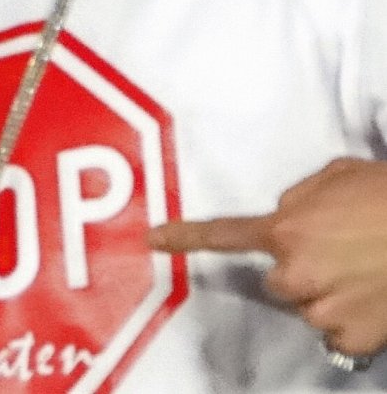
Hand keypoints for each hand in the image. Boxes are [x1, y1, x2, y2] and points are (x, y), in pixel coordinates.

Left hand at [149, 157, 386, 356]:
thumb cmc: (386, 194)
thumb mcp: (335, 177)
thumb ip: (298, 200)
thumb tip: (286, 218)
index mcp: (286, 228)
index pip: (225, 234)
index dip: (185, 237)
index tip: (152, 240)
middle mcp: (297, 272)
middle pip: (277, 280)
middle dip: (299, 268)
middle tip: (337, 250)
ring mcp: (323, 310)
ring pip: (309, 307)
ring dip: (328, 293)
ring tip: (365, 268)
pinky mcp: (353, 339)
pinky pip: (338, 334)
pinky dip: (353, 320)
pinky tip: (373, 293)